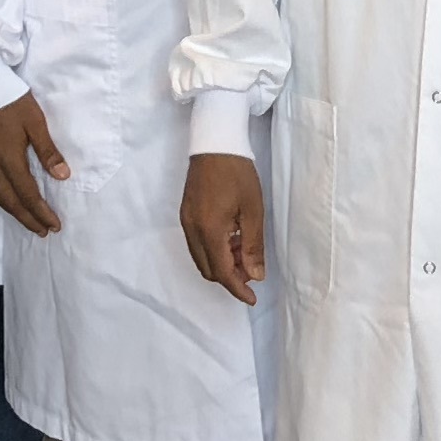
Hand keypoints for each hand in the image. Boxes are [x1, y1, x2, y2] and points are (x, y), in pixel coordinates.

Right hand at [0, 92, 71, 236]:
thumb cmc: (9, 99)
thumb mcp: (35, 121)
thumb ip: (48, 151)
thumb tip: (63, 176)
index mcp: (9, 159)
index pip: (27, 195)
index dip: (41, 212)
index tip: (54, 225)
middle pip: (10, 201)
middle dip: (27, 219)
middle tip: (42, 231)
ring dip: (12, 211)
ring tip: (27, 220)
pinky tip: (6, 198)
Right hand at [182, 153, 266, 305]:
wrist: (215, 142)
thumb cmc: (238, 173)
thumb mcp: (253, 210)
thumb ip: (252, 245)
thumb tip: (255, 275)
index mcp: (210, 230)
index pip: (222, 271)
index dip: (237, 288)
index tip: (252, 298)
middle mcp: (192, 230)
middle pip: (208, 269)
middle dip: (230, 276)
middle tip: (252, 269)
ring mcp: (186, 222)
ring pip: (201, 258)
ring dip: (221, 263)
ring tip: (243, 251)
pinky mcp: (185, 214)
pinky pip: (197, 244)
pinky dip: (213, 249)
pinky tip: (231, 238)